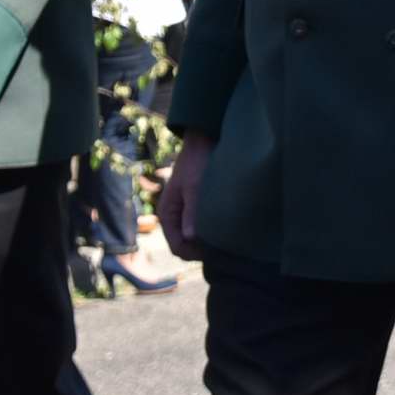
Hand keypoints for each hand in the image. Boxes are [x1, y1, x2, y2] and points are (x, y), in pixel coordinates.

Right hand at [156, 131, 213, 260]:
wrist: (203, 141)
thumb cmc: (197, 162)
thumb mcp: (194, 186)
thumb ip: (192, 212)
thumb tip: (191, 238)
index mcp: (167, 214)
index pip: (178, 248)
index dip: (195, 253)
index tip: (216, 248)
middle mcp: (173, 217)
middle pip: (186, 247)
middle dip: (202, 249)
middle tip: (224, 244)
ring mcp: (184, 214)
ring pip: (194, 240)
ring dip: (207, 241)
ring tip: (226, 236)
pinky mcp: (195, 209)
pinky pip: (200, 230)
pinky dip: (211, 232)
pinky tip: (225, 228)